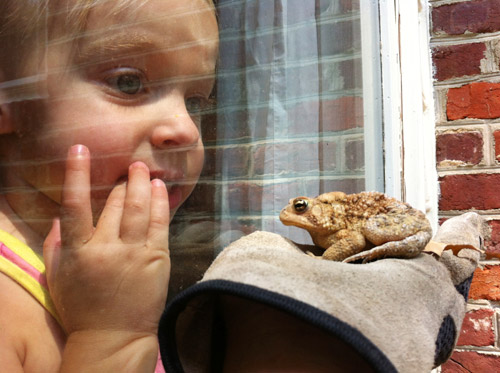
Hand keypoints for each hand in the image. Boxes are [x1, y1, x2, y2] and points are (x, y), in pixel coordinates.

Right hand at [43, 144, 170, 335]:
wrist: (115, 336)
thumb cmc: (82, 307)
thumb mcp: (58, 277)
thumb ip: (54, 244)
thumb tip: (59, 216)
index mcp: (79, 252)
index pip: (75, 205)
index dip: (76, 174)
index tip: (79, 149)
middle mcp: (107, 248)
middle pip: (116, 204)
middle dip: (123, 182)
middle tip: (129, 168)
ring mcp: (135, 253)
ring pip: (140, 208)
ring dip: (142, 184)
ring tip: (143, 170)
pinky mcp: (157, 258)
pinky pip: (160, 223)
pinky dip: (160, 202)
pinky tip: (161, 188)